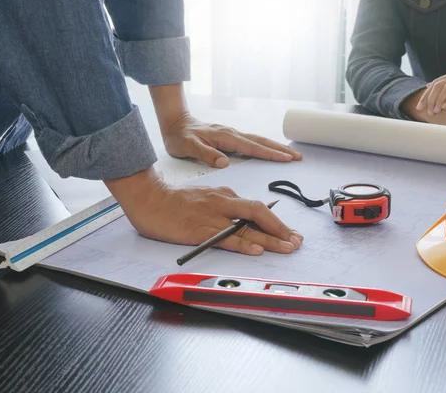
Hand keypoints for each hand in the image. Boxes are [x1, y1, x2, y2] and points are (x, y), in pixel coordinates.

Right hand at [104, 167, 303, 255]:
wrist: (149, 198)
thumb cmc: (174, 201)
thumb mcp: (205, 198)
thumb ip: (224, 207)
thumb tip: (242, 222)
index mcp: (225, 195)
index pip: (257, 208)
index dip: (276, 221)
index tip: (289, 233)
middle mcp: (223, 202)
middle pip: (259, 213)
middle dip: (281, 228)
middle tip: (296, 241)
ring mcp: (213, 216)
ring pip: (247, 226)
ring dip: (270, 238)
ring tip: (287, 247)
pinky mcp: (200, 229)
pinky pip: (226, 237)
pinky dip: (243, 243)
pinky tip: (256, 249)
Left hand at [161, 113, 302, 167]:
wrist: (174, 123)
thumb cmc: (180, 137)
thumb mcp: (188, 147)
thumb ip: (206, 154)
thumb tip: (225, 162)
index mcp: (225, 137)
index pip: (252, 147)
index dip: (270, 154)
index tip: (286, 159)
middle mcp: (232, 134)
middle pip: (261, 142)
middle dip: (280, 149)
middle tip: (298, 157)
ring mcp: (232, 134)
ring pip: (258, 141)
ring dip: (275, 147)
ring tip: (291, 154)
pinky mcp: (230, 137)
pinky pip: (252, 142)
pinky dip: (265, 146)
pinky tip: (270, 150)